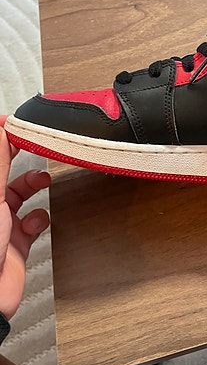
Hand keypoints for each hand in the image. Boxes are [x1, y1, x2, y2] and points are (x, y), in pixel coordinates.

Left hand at [0, 115, 50, 319]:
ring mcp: (2, 223)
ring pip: (23, 193)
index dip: (5, 138)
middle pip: (6, 171)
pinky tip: (37, 220)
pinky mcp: (17, 241)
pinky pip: (34, 221)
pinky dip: (40, 218)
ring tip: (44, 181)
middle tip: (38, 145)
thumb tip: (0, 129)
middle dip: (22, 159)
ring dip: (35, 186)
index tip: (18, 123)